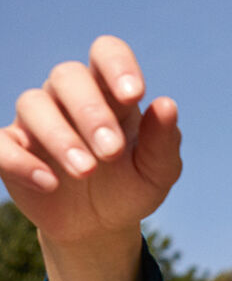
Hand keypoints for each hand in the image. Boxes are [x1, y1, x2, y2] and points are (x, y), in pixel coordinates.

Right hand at [0, 36, 181, 247]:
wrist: (99, 228)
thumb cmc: (130, 188)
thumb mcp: (157, 172)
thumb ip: (163, 141)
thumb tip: (167, 105)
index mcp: (109, 93)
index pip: (106, 52)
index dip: (117, 64)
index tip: (134, 94)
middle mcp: (68, 98)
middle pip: (67, 76)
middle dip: (91, 112)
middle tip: (112, 152)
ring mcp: (35, 121)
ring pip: (33, 104)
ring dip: (61, 137)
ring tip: (86, 172)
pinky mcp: (12, 149)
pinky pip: (2, 143)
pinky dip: (21, 161)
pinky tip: (49, 184)